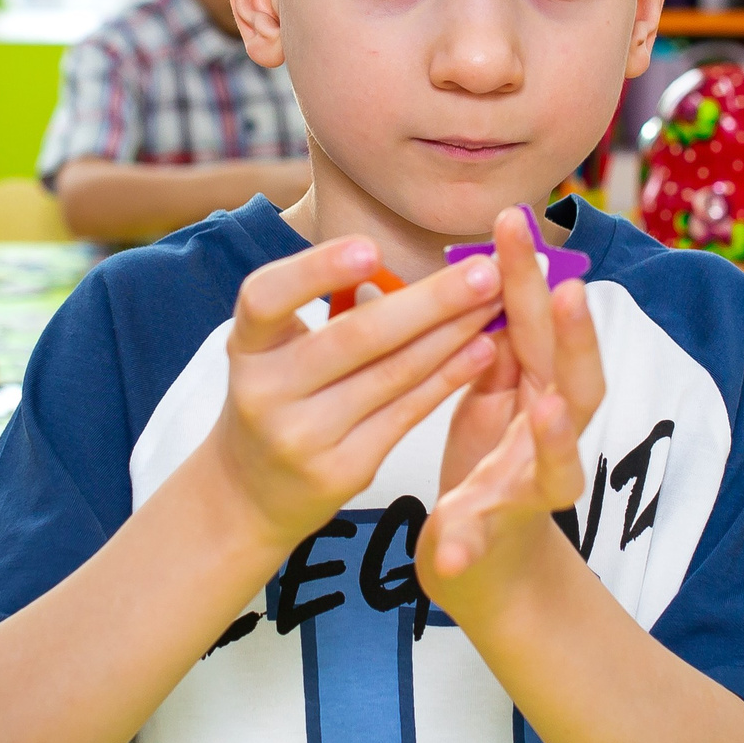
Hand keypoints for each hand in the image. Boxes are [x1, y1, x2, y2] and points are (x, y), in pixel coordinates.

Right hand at [208, 236, 503, 546]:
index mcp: (247, 346)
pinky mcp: (340, 471)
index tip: (371, 249)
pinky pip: (407, 414)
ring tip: (496, 302)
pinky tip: (482, 350)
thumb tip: (422, 265)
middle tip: (485, 269)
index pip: (266, 298)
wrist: (251, 493)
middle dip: (430, 301)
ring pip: (393, 374)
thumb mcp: (278, 351)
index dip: (315, 271)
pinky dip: (449, 378)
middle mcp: (266, 391)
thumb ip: (329, 309)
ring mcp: (303, 436)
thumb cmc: (281, 397)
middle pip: (356, 337)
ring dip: (453, 334)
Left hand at [418, 207, 606, 619]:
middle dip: (573, 337)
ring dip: (556, 436)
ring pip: (560, 466)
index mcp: (538, 391)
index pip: (538, 325)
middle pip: (577, 383)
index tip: (515, 219)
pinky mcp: (500, 539)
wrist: (487, 563)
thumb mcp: (486, 393)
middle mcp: (551, 438)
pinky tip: (450, 550)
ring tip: (548, 406)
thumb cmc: (487, 463)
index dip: (531, 275)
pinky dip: (469, 545)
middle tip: (568, 288)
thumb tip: (472, 273)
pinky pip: (487, 543)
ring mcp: (533, 492)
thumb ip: (487, 342)